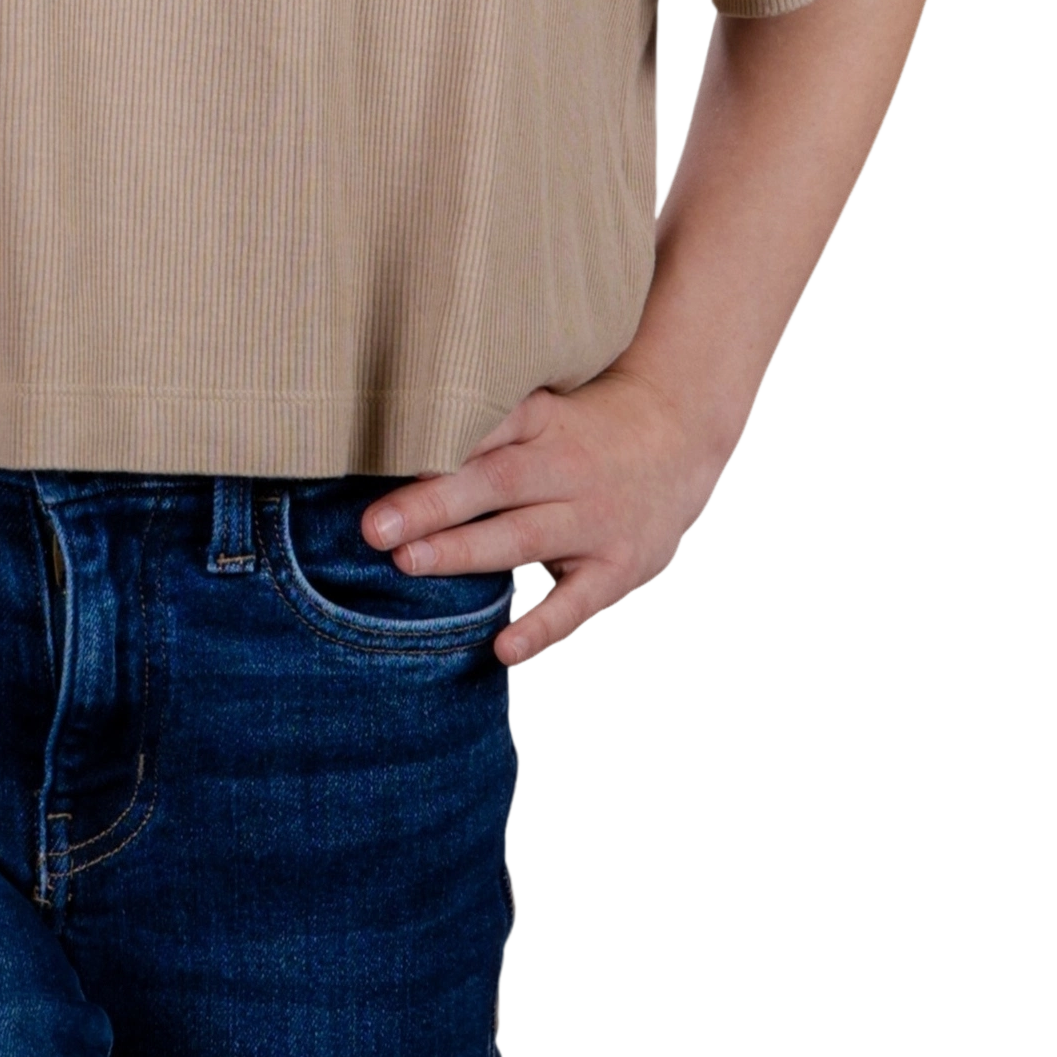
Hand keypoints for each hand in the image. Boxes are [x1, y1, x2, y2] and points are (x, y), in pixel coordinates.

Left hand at [361, 364, 738, 665]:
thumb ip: (487, 425)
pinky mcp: (619, 566)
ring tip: (407, 564)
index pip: (490, 425)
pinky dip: (540, 625)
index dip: (442, 441)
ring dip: (464, 553)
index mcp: (545, 421)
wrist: (682, 436)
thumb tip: (393, 435)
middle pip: (496, 483)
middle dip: (433, 505)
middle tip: (375, 527)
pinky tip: (502, 649)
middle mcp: (568, 468)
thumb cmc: (586, 426)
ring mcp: (596, 519)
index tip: (388, 454)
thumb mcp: (546, 407)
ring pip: (524, 538)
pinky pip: (576, 602)